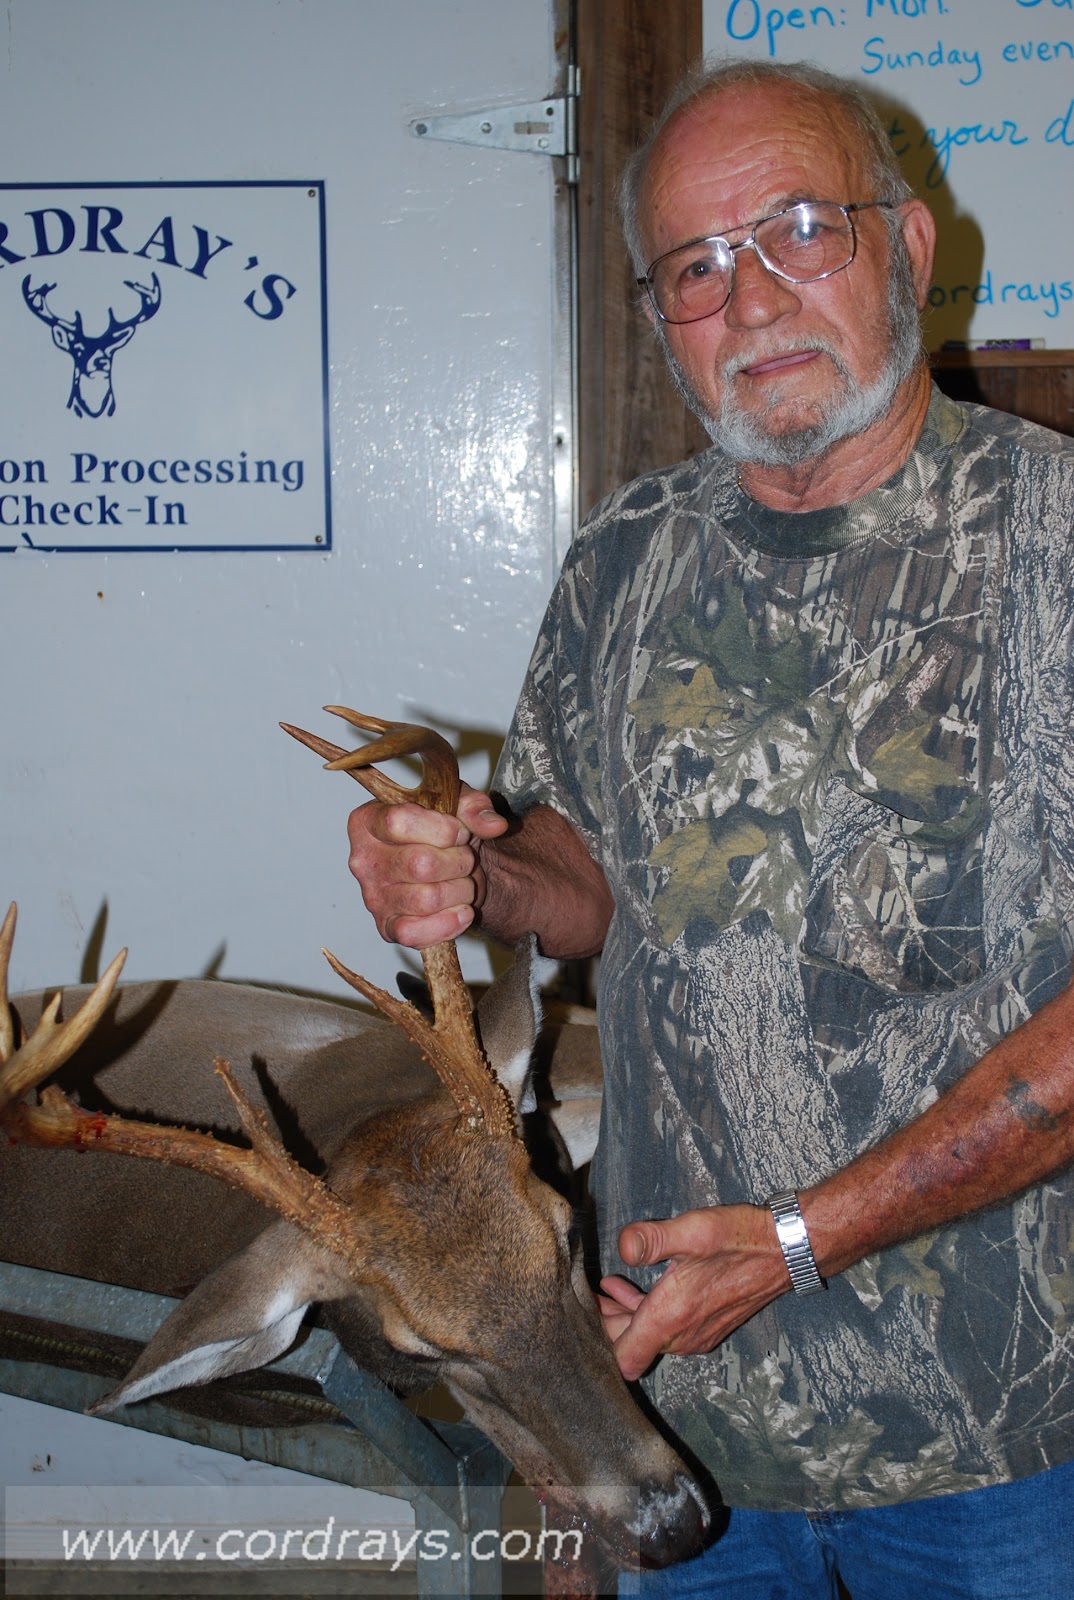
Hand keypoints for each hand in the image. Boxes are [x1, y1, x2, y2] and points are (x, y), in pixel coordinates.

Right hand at [346, 785, 507, 948]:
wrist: (450, 868)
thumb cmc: (443, 832)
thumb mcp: (459, 805)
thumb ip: (474, 806)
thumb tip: (493, 825)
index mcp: (368, 821)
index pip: (398, 822)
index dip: (441, 828)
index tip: (460, 832)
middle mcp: (363, 861)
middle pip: (419, 864)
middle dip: (458, 861)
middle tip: (465, 858)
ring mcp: (373, 898)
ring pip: (427, 899)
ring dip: (461, 891)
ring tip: (464, 882)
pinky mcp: (388, 928)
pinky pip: (415, 934)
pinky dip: (449, 924)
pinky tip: (462, 911)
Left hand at [597, 1204, 790, 1380]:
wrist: (786, 1251)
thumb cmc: (740, 1239)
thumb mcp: (693, 1230)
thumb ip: (652, 1239)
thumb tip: (622, 1246)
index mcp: (672, 1318)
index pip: (622, 1359)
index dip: (598, 1341)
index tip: (582, 1314)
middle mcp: (683, 1336)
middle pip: (630, 1348)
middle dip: (605, 1325)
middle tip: (585, 1297)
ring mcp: (697, 1335)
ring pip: (648, 1339)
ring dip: (625, 1317)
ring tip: (604, 1289)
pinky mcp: (707, 1327)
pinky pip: (667, 1331)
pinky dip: (646, 1314)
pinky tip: (635, 1287)